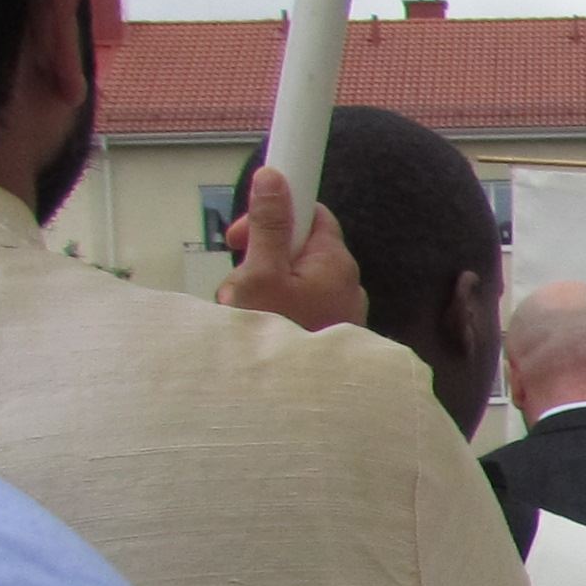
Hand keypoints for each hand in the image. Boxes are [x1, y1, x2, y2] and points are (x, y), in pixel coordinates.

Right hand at [218, 164, 365, 332]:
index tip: (242, 233)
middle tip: (237, 278)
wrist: (292, 406)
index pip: (312, 213)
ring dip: (264, 287)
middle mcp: (347, 284)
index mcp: (335, 261)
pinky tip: (259, 329)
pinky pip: (300, 308)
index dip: (275, 213)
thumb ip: (268, 225)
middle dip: (261, 255)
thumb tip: (274, 178)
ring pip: (295, 280)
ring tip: (244, 311)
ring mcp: (342, 312)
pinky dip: (277, 310)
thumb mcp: (260, 274)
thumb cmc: (278, 337)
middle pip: (300, 247)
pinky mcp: (331, 334)